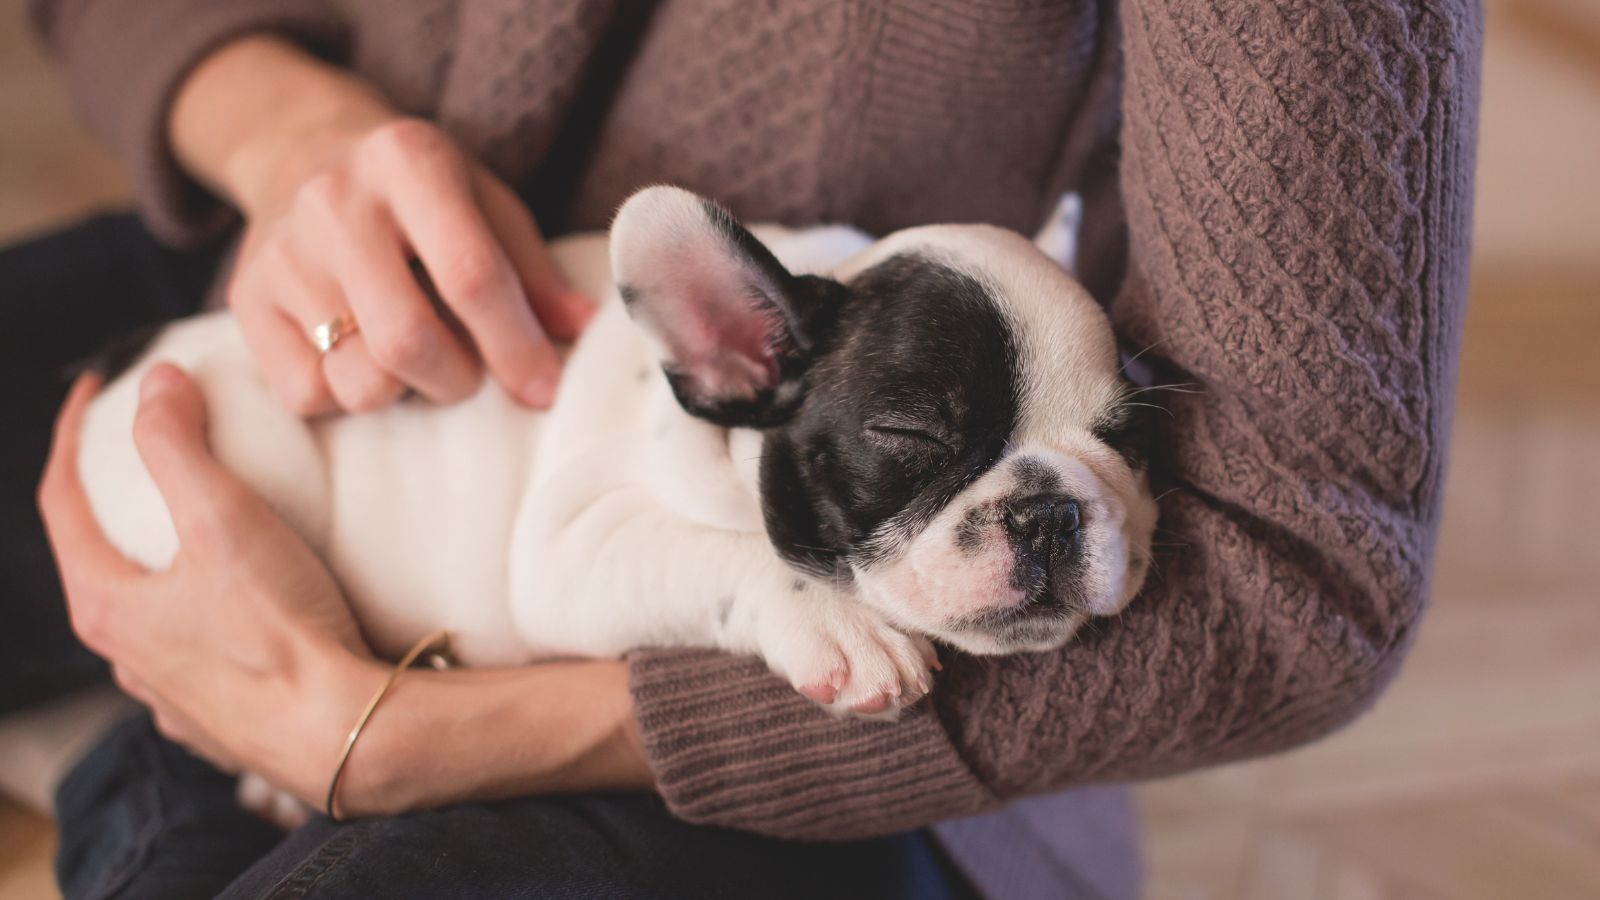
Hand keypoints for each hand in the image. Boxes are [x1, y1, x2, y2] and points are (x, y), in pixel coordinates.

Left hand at [39, 366, 652, 813]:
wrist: (344, 731)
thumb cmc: (280, 630)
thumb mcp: (224, 519)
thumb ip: (179, 445)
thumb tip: (157, 383)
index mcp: (106, 606)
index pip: (60, 502)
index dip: (72, 435)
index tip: (96, 390)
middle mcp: (125, 657)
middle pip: (99, 559)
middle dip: (115, 501)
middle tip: (148, 455)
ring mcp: (170, 695)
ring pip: (148, 614)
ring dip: (160, 564)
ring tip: (201, 529)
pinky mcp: (219, 720)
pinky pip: (195, 655)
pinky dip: (203, 615)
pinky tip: (240, 607)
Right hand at [172, 36, 592, 414]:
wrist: (299, 150)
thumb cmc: (418, 192)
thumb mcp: (485, 203)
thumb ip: (532, 270)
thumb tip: (585, 330)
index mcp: (409, 162)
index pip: (471, 275)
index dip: (515, 345)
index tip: (543, 389)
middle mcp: (335, 202)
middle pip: (407, 341)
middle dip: (458, 379)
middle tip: (470, 372)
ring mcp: (281, 253)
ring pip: (358, 380)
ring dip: (404, 391)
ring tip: (414, 357)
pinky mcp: (245, 300)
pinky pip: (307, 395)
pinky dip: (346, 395)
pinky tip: (358, 356)